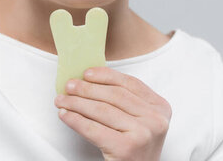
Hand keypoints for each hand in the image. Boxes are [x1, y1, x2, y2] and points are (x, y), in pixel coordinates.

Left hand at [54, 67, 171, 160]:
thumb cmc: (135, 148)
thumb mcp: (140, 120)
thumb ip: (125, 101)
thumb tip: (90, 81)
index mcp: (161, 107)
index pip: (130, 83)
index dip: (106, 75)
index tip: (87, 73)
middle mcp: (156, 119)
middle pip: (114, 95)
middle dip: (87, 88)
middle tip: (69, 86)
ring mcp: (143, 133)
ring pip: (102, 110)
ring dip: (77, 103)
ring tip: (62, 100)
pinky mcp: (127, 148)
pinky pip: (94, 129)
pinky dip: (76, 120)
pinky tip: (65, 115)